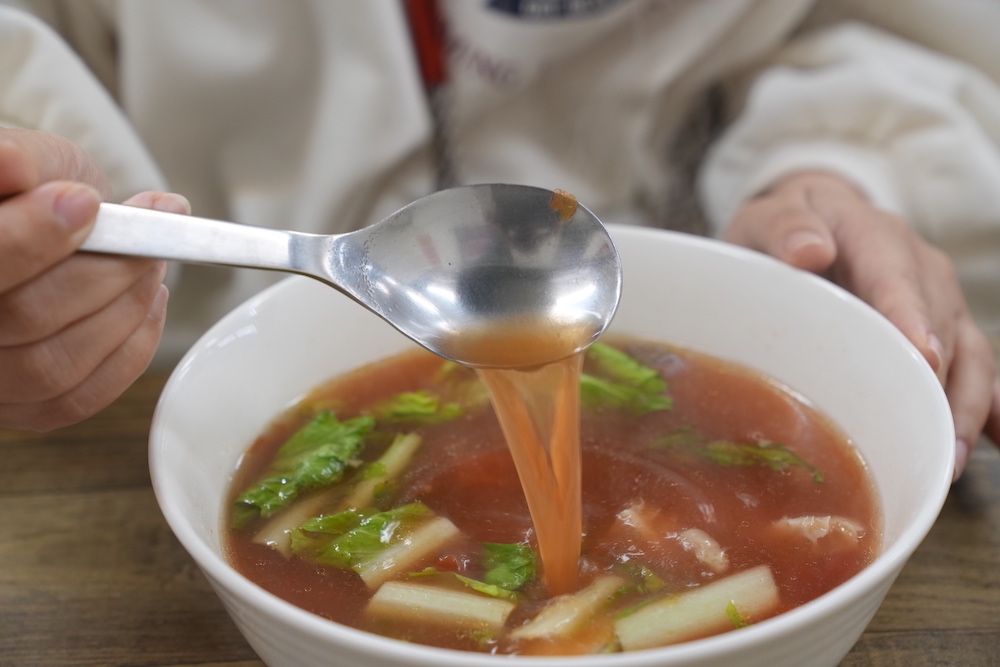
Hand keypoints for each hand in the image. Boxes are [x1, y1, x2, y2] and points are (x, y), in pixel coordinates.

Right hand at [0, 128, 188, 430]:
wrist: (41, 220)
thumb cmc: (27, 189)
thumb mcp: (25, 156)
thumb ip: (18, 160)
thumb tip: (7, 165)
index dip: (34, 239)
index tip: (87, 202)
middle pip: (25, 316)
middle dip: (106, 269)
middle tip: (151, 226)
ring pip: (56, 363)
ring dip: (126, 306)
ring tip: (152, 260)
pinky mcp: (24, 407)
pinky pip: (80, 396)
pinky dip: (131, 346)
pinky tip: (148, 301)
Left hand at [725, 170, 999, 480]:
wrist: (809, 223)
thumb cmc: (780, 232)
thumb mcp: (764, 220)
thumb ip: (782, 230)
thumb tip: (809, 250)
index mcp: (871, 233)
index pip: (894, 272)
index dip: (910, 315)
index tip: (923, 355)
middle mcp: (917, 265)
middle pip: (941, 322)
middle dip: (940, 380)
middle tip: (932, 436)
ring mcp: (938, 298)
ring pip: (968, 353)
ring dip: (962, 407)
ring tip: (949, 459)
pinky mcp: (946, 328)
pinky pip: (976, 368)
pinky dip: (987, 407)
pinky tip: (990, 443)